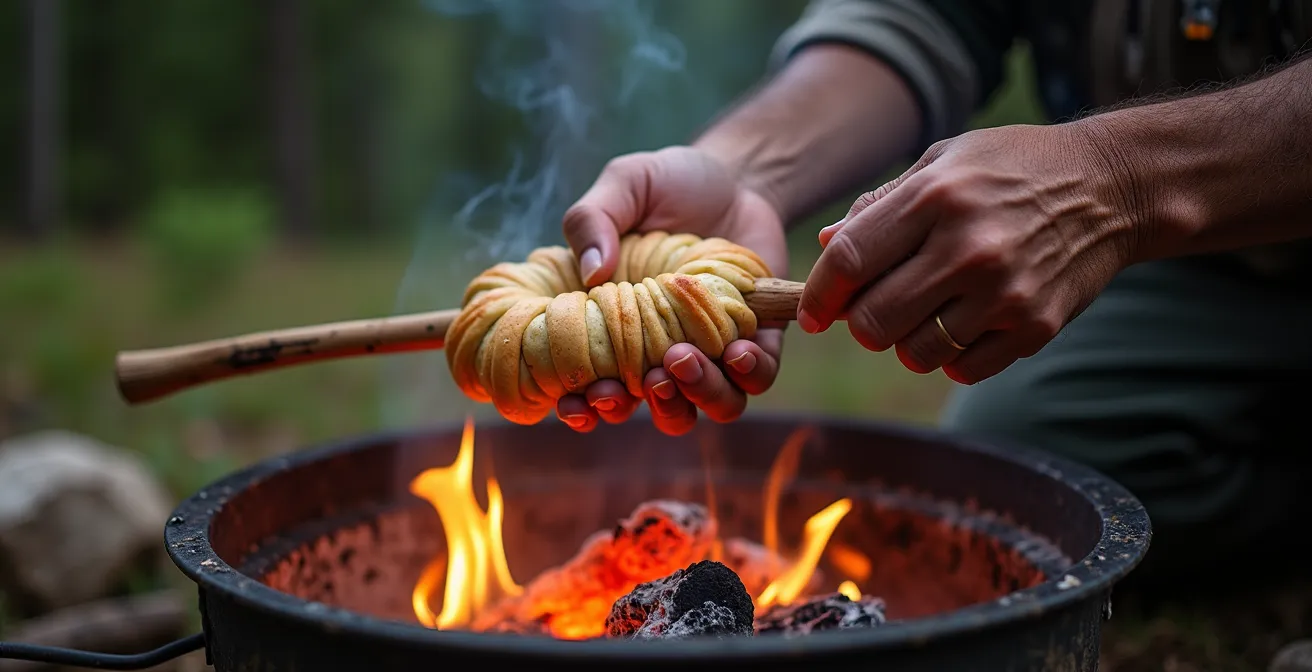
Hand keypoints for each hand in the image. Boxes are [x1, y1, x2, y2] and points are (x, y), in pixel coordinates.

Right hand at [556, 145, 788, 435]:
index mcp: (616, 327)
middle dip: (643, 406)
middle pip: (649, 407)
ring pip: (706, 406)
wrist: (738, 176)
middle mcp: (661, 350)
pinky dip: (747, 374)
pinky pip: (757, 378)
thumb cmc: (669, 184)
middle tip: (644, 377)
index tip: (576, 400)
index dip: (579, 406)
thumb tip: (591, 272)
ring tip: (682, 359)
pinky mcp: (760, 340)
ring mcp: (712, 349)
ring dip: (694, 396)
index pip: (590, 385)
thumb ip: (594, 219)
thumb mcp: (624, 184)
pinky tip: (737, 350)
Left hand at [798, 122, 1139, 383]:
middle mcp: (969, 248)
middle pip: (874, 321)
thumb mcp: (942, 162)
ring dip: (906, 341)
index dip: (820, 295)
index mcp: (936, 198)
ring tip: (925, 312)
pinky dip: (950, 355)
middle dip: (861, 323)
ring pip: (914, 352)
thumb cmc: (1012, 168)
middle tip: (876, 307)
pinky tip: (964, 323)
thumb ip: (881, 205)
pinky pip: (962, 368)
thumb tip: (827, 245)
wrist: (1111, 187)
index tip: (813, 312)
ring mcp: (1004, 293)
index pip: (850, 261)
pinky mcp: (1034, 327)